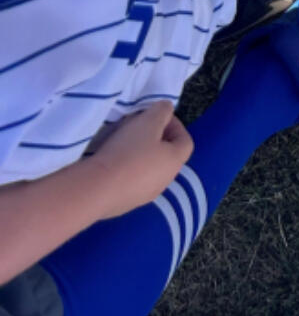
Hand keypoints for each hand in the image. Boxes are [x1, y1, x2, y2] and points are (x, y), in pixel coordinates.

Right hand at [85, 104, 193, 219]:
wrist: (96, 189)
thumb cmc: (128, 150)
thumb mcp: (148, 121)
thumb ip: (162, 111)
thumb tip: (167, 110)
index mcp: (174, 162)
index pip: (185, 141)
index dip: (174, 125)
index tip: (156, 117)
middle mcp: (165, 181)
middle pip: (167, 156)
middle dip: (156, 138)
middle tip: (139, 128)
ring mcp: (145, 196)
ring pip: (150, 170)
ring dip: (141, 155)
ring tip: (123, 144)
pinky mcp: (126, 204)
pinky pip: (132, 182)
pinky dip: (128, 170)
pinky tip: (112, 163)